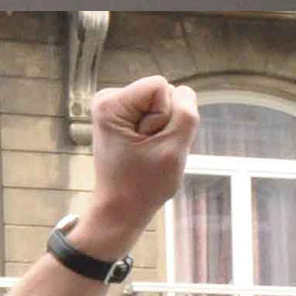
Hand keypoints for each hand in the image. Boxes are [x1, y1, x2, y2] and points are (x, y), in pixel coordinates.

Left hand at [81, 77, 201, 251]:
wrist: (121, 208)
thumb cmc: (144, 184)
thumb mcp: (174, 149)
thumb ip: (187, 114)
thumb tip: (184, 93)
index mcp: (110, 103)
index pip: (162, 86)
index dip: (167, 116)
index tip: (149, 143)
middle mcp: (108, 98)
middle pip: (164, 92)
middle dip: (166, 123)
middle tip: (148, 151)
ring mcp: (117, 106)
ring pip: (165, 103)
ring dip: (164, 130)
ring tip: (147, 152)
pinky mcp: (126, 115)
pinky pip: (160, 112)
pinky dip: (160, 133)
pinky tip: (146, 151)